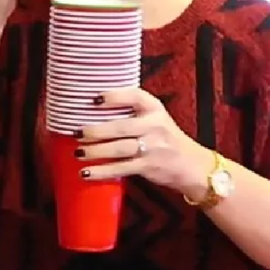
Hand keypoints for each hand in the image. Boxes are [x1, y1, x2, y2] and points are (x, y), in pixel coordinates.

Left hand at [73, 87, 212, 197]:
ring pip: (119, 148)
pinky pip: (121, 168)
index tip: (94, 99)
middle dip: (96, 131)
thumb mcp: (155, 119)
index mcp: (154, 109)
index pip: (135, 96)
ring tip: (78, 153)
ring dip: (95, 151)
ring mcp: (153, 147)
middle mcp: (155, 126)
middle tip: (77, 133)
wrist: (193, 165)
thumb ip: (131, 113)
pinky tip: (86, 172)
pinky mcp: (149, 166)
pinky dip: (101, 171)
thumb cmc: (165, 139)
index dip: (114, 97)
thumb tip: (91, 111)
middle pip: (121, 127)